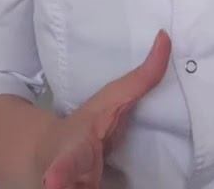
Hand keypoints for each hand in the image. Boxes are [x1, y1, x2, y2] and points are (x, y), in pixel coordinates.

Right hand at [35, 30, 171, 188]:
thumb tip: (165, 39)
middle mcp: (66, 181)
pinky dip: (98, 187)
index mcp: (73, 153)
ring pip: (74, 187)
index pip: (63, 165)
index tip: (53, 180)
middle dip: (60, 184)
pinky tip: (113, 186)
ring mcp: (70, 188)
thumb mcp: (111, 102)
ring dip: (79, 187)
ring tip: (74, 186)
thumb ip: (141, 78)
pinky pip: (97, 188)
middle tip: (55, 188)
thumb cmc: (87, 127)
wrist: (48, 158)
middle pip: (60, 185)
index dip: (59, 174)